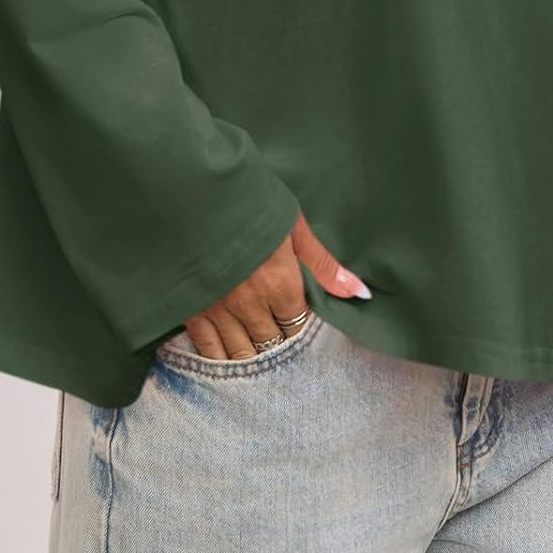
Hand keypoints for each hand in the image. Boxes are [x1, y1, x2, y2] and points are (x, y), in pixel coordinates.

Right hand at [180, 211, 371, 360]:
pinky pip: (207, 348)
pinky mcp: (192, 308)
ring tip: (258, 356)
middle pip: (271, 343)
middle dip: (278, 344)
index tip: (298, 322)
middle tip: (280, 342)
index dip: (300, 327)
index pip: (298, 326)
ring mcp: (219, 308)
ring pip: (241, 353)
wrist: (196, 190)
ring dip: (252, 356)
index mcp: (280, 282)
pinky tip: (227, 361)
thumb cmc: (250, 202)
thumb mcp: (292, 226)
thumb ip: (323, 265)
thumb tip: (360, 292)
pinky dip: (220, 358)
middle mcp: (251, 303)